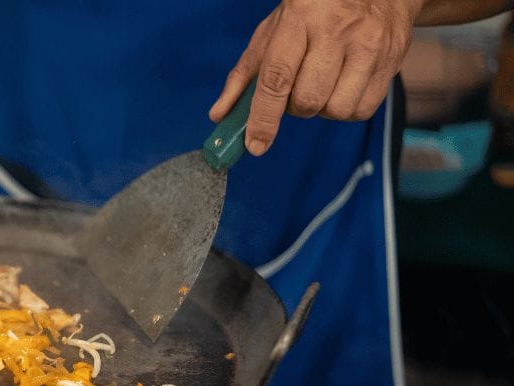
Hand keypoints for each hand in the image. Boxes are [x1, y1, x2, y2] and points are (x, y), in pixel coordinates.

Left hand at [209, 0, 421, 155]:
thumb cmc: (313, 12)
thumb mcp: (272, 33)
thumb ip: (244, 75)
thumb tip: (219, 115)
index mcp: (300, 19)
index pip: (277, 78)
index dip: (264, 117)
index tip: (255, 145)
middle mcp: (337, 31)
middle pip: (308, 99)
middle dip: (294, 107)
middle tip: (296, 87)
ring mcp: (369, 45)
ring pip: (336, 109)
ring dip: (321, 109)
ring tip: (322, 84)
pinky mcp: (393, 60)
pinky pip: (362, 110)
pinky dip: (346, 109)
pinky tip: (342, 86)